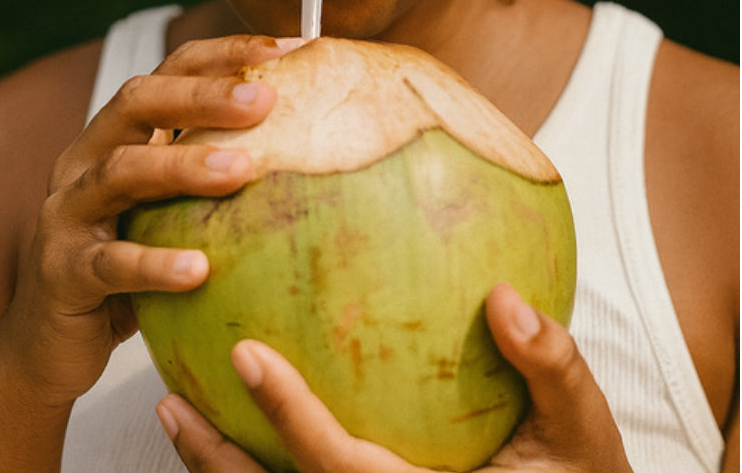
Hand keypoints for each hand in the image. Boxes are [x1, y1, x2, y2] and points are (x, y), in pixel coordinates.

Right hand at [0, 35, 284, 412]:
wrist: (50, 346)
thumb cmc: (128, 269)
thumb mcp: (169, 211)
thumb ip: (214, 176)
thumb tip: (312, 148)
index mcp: (117, 135)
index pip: (169, 72)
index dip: (222, 55)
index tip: (284, 49)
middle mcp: (85, 160)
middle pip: (137, 103)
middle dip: (201, 95)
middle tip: (263, 98)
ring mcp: (66, 214)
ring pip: (120, 171)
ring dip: (182, 165)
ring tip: (242, 170)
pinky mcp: (62, 272)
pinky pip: (109, 263)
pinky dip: (153, 263)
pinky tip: (198, 269)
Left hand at [155, 282, 632, 472]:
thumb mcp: (585, 436)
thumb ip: (553, 368)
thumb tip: (505, 298)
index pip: (339, 467)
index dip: (289, 417)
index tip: (246, 353)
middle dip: (219, 461)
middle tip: (168, 397)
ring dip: (221, 466)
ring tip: (172, 406)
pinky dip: (261, 460)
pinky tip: (234, 409)